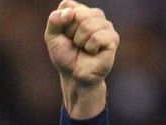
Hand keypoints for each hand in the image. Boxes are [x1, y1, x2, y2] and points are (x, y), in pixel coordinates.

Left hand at [45, 1, 118, 118]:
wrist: (74, 76)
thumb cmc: (65, 56)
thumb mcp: (52, 37)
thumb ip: (54, 21)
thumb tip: (69, 12)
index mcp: (80, 12)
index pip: (68, 5)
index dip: (62, 22)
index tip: (64, 34)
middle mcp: (95, 16)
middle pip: (78, 13)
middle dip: (70, 32)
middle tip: (74, 43)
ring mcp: (106, 26)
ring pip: (88, 24)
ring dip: (80, 41)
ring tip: (83, 48)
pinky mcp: (113, 38)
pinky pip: (97, 36)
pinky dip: (89, 47)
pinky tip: (92, 52)